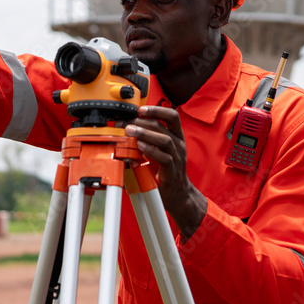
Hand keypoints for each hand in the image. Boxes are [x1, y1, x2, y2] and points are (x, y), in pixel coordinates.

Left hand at [125, 106, 206, 238]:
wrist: (177, 194)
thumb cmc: (164, 170)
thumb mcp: (156, 150)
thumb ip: (145, 140)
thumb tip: (124, 130)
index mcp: (176, 136)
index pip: (171, 115)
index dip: (156, 110)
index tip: (139, 109)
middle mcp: (179, 144)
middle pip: (164, 125)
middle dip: (142, 121)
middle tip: (125, 123)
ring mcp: (177, 157)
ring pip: (164, 140)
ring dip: (145, 133)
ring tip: (130, 131)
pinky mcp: (173, 171)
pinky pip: (164, 158)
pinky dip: (151, 151)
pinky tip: (139, 147)